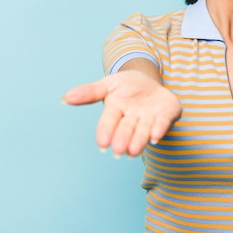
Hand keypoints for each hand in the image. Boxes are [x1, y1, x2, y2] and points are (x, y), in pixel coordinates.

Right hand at [62, 70, 181, 156]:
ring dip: (139, 140)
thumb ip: (88, 92)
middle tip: (119, 151)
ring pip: (144, 130)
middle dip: (123, 139)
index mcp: (116, 110)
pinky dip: (161, 128)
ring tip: (133, 150)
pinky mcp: (168, 114)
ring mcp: (151, 117)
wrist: (148, 81)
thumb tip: (64, 99)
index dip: (106, 131)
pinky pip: (165, 122)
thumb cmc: (125, 86)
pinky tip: (156, 137)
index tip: (102, 144)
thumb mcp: (108, 84)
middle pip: (127, 129)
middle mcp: (133, 118)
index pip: (109, 121)